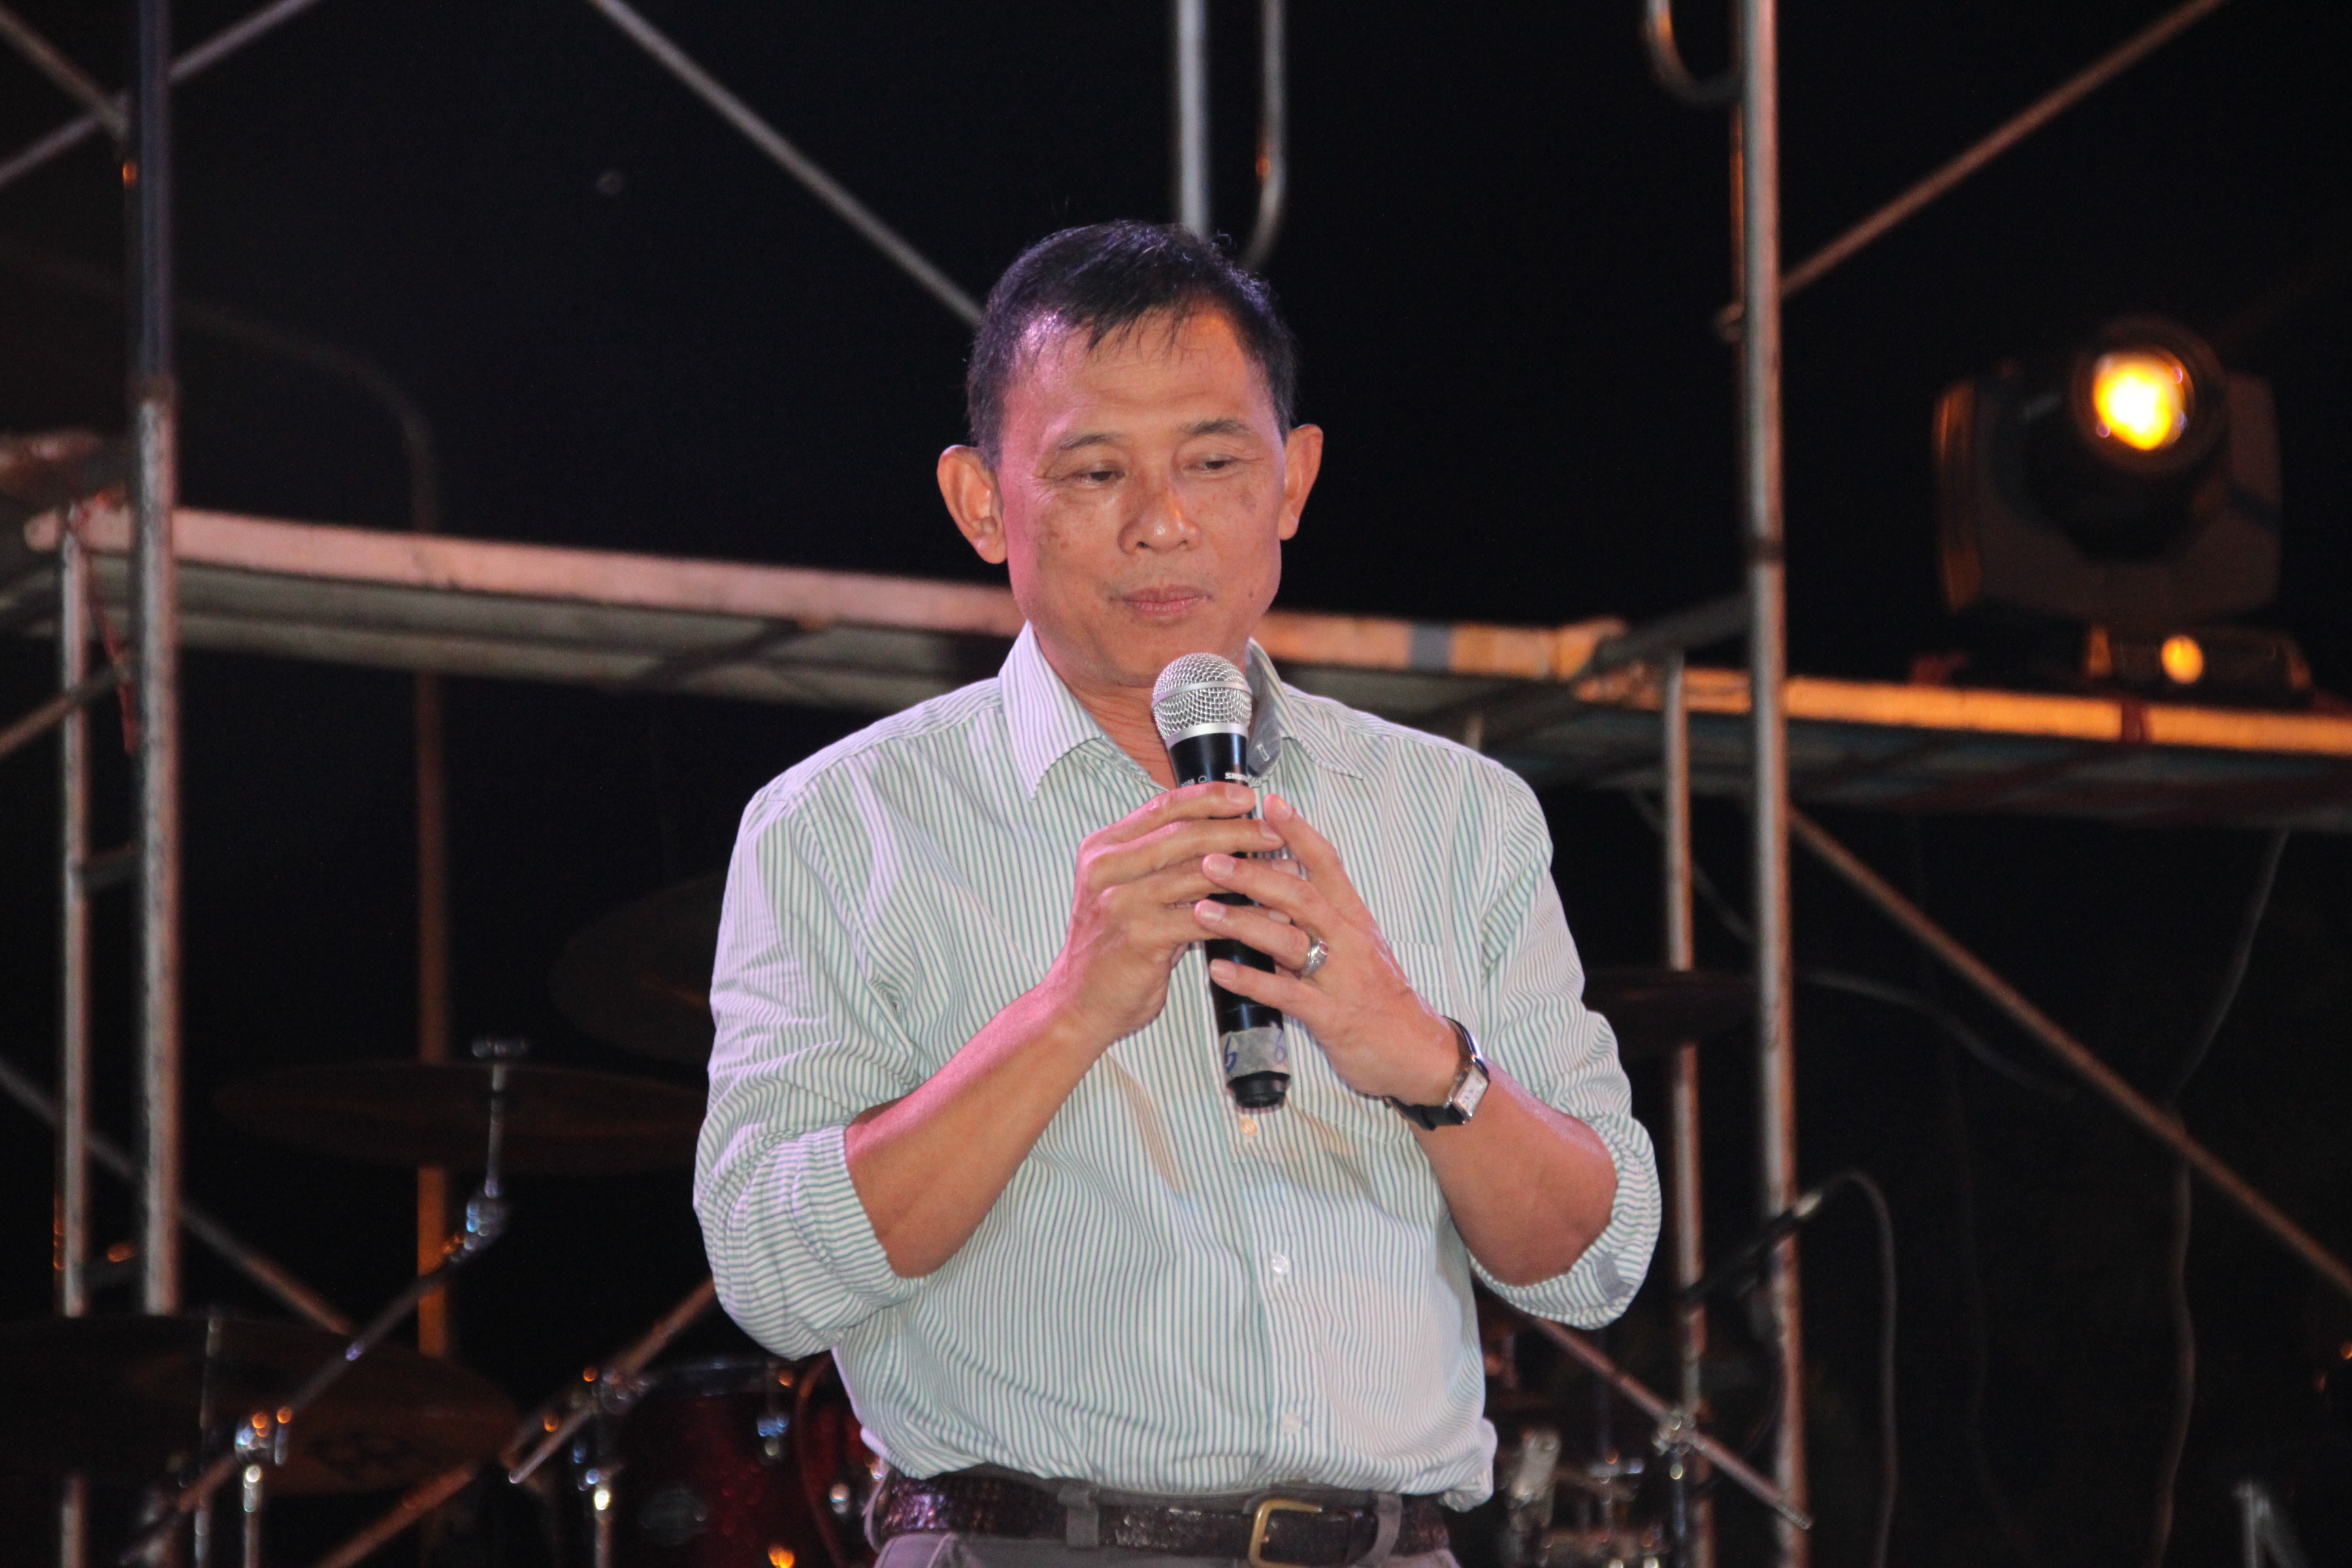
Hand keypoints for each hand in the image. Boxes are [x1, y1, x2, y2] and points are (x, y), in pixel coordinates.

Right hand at [1039, 781, 1285, 1049]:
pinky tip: (1270, 916)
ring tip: (1284, 871)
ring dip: (1249, 871)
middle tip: (1275, 834)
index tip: (1246, 795)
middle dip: (1237, 830)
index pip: (1162, 807)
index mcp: (1103, 848)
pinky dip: (1243, 916)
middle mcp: (1107, 868)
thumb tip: (1219, 834)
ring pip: (1198, 873)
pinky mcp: (1139, 936)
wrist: (1078, 1003)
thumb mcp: (1125, 892)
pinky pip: (1204, 919)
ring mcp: (1121, 901)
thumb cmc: (1111, 948)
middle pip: (1185, 835)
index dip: (1208, 797)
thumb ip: (1159, 862)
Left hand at [1193, 793, 1460, 1104]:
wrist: (1415, 1052)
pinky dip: (1250, 981)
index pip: (1327, 863)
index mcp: (1354, 918)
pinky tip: (1218, 970)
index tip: (1269, 803)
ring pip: (1290, 941)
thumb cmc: (1377, 995)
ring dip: (1243, 923)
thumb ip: (1314, 919)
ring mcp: (1342, 978)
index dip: (1298, 832)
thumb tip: (1269, 889)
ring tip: (1202, 910)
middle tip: (1211, 858)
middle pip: (1301, 896)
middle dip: (1254, 874)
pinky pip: (1286, 995)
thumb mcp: (1354, 946)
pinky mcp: (1332, 1016)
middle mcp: (1350, 940)